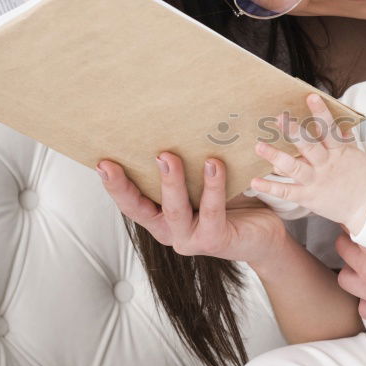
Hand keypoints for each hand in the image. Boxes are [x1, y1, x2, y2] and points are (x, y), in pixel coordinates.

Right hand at [96, 154, 282, 265]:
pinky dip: (212, 188)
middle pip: (141, 209)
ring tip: (167, 156)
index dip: (114, 186)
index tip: (100, 162)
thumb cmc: (234, 205)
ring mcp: (192, 239)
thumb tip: (178, 124)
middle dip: (125, 186)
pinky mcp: (215, 241)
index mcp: (162, 217)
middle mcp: (172, 231)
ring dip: (171, 182)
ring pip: (175, 210)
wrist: (265, 235)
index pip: (131, 202)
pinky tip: (214, 166)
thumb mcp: (204, 183)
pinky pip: (212, 213)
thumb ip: (189, 165)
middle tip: (114, 161)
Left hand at [250, 94, 365, 232]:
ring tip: (259, 146)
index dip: (321, 113)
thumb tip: (339, 123)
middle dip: (294, 132)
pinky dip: (270, 188)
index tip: (312, 97)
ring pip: (294, 168)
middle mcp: (325, 165)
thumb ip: (345, 140)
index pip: (330, 130)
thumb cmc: (361, 178)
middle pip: (309, 147)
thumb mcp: (356, 156)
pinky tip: (255, 181)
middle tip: (279, 118)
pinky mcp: (307, 197)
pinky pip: (286, 192)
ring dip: (275, 157)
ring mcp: (315, 181)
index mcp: (339, 152)